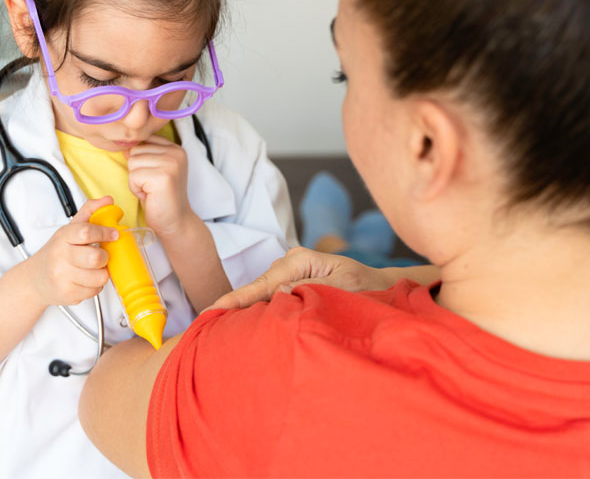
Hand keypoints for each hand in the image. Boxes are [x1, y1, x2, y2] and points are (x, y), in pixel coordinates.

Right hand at [27, 196, 117, 305]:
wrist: (34, 279)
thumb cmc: (57, 252)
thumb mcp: (70, 229)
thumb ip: (90, 211)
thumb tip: (108, 200)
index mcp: (63, 237)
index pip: (86, 231)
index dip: (105, 232)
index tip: (114, 234)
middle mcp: (60, 256)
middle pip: (96, 258)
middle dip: (105, 257)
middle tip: (101, 256)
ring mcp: (62, 277)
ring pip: (99, 277)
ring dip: (102, 273)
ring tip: (93, 269)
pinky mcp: (67, 294)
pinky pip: (95, 291)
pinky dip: (95, 286)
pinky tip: (86, 280)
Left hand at [126, 135, 191, 236]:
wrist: (175, 221)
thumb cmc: (162, 197)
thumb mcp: (155, 169)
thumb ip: (144, 154)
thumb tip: (125, 148)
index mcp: (175, 148)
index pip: (143, 140)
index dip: (141, 161)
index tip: (155, 176)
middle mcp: (176, 152)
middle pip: (135, 151)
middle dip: (137, 171)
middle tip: (153, 186)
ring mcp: (171, 163)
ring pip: (132, 162)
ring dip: (136, 180)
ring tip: (151, 190)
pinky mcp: (162, 176)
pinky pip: (133, 176)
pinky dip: (136, 189)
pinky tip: (150, 196)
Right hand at [205, 246, 395, 311]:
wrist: (380, 286)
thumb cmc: (366, 288)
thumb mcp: (342, 289)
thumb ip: (310, 290)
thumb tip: (278, 293)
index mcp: (300, 261)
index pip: (262, 284)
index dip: (236, 299)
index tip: (211, 311)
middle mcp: (290, 262)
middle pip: (257, 288)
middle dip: (236, 307)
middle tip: (209, 326)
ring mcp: (290, 271)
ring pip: (263, 292)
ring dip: (249, 310)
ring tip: (223, 327)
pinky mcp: (292, 281)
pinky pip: (271, 295)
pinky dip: (261, 308)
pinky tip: (247, 321)